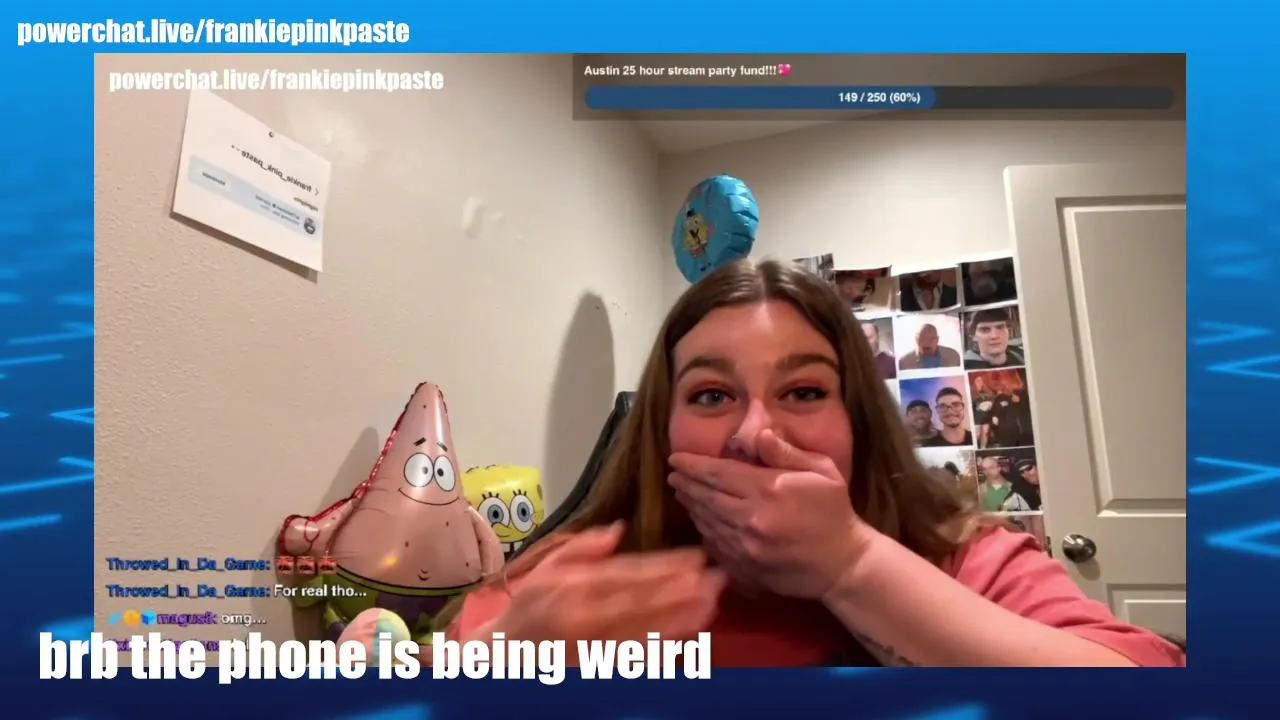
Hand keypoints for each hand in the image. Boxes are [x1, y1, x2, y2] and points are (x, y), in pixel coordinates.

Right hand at [490, 522, 725, 645]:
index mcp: (574, 586)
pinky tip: (686, 637)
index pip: (628, 574)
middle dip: (683, 591)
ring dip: (681, 619)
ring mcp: (592, 645)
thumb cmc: (529, 606)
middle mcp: (585, 616)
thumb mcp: (546, 567)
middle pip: (643, 602)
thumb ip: (581, 548)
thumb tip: (618, 531)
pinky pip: (634, 657)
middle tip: (717, 580)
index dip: (665, 567)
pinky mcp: (598, 666)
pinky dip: (661, 647)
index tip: (696, 559)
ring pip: (645, 630)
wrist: (506, 654)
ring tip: (711, 605)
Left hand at [668, 429, 874, 598]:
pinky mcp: (746, 570)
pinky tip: (701, 522)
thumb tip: (758, 434)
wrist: (844, 564)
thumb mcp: (821, 470)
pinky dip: (704, 533)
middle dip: (686, 484)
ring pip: (707, 523)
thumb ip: (786, 452)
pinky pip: (715, 548)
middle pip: (706, 497)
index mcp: (768, 490)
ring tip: (682, 494)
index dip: (693, 465)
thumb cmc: (834, 511)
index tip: (675, 459)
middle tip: (673, 475)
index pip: (718, 473)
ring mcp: (746, 548)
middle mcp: (752, 519)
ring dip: (691, 507)